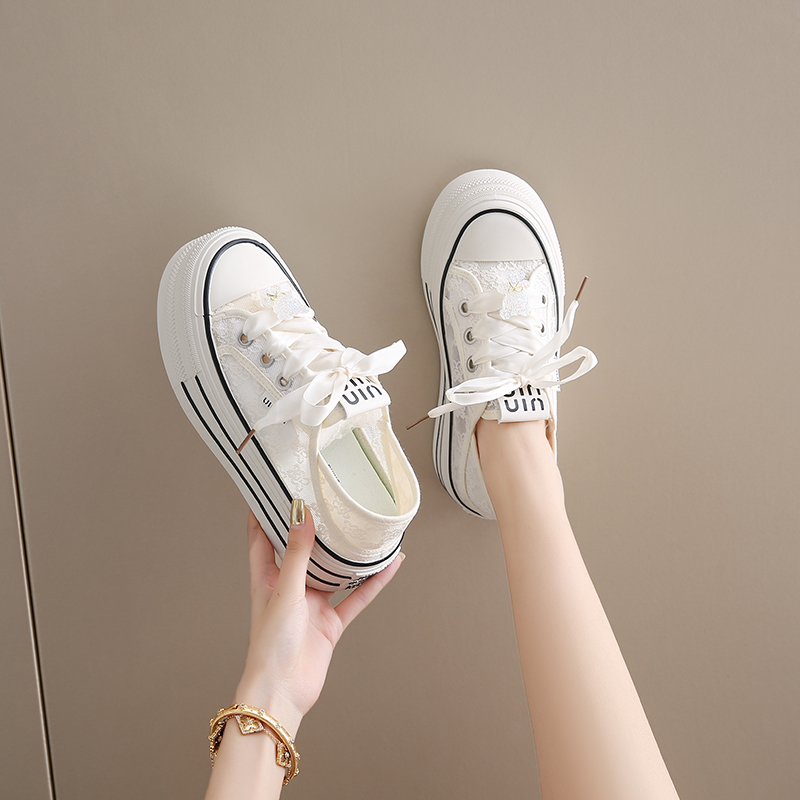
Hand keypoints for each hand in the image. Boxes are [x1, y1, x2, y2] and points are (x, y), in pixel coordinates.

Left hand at [233, 506, 403, 735]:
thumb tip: (301, 516)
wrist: (283, 692)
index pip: (261, 537)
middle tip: (327, 499)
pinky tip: (388, 567)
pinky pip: (355, 597)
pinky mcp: (330, 623)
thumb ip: (296, 554)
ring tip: (363, 530)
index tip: (273, 487)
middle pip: (301, 550)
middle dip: (313, 527)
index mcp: (266, 578)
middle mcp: (289, 587)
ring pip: (333, 572)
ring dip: (347, 555)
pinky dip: (372, 583)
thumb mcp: (283, 592)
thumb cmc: (270, 646)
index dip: (265, 512)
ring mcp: (311, 604)